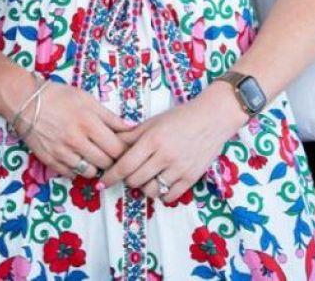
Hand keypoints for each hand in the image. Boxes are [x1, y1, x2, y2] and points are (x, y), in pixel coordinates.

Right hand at [16, 81, 132, 178]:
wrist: (25, 101)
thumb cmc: (58, 96)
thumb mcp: (87, 99)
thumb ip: (110, 116)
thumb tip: (132, 128)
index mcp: (89, 123)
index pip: (117, 148)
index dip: (124, 150)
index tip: (124, 148)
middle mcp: (77, 141)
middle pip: (106, 162)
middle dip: (112, 159)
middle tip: (110, 153)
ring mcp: (62, 153)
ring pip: (90, 172)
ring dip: (96, 167)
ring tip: (94, 156)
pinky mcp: (50, 161)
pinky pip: (72, 175)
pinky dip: (78, 170)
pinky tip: (78, 159)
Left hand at [100, 86, 248, 202]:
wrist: (213, 117)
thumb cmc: (180, 117)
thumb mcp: (152, 122)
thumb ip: (130, 135)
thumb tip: (109, 144)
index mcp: (152, 140)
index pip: (125, 165)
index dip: (110, 176)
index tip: (101, 183)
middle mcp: (165, 155)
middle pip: (135, 180)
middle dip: (127, 180)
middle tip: (129, 174)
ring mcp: (179, 168)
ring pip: (151, 191)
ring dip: (144, 187)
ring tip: (146, 178)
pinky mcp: (191, 177)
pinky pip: (170, 196)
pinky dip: (162, 194)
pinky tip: (161, 183)